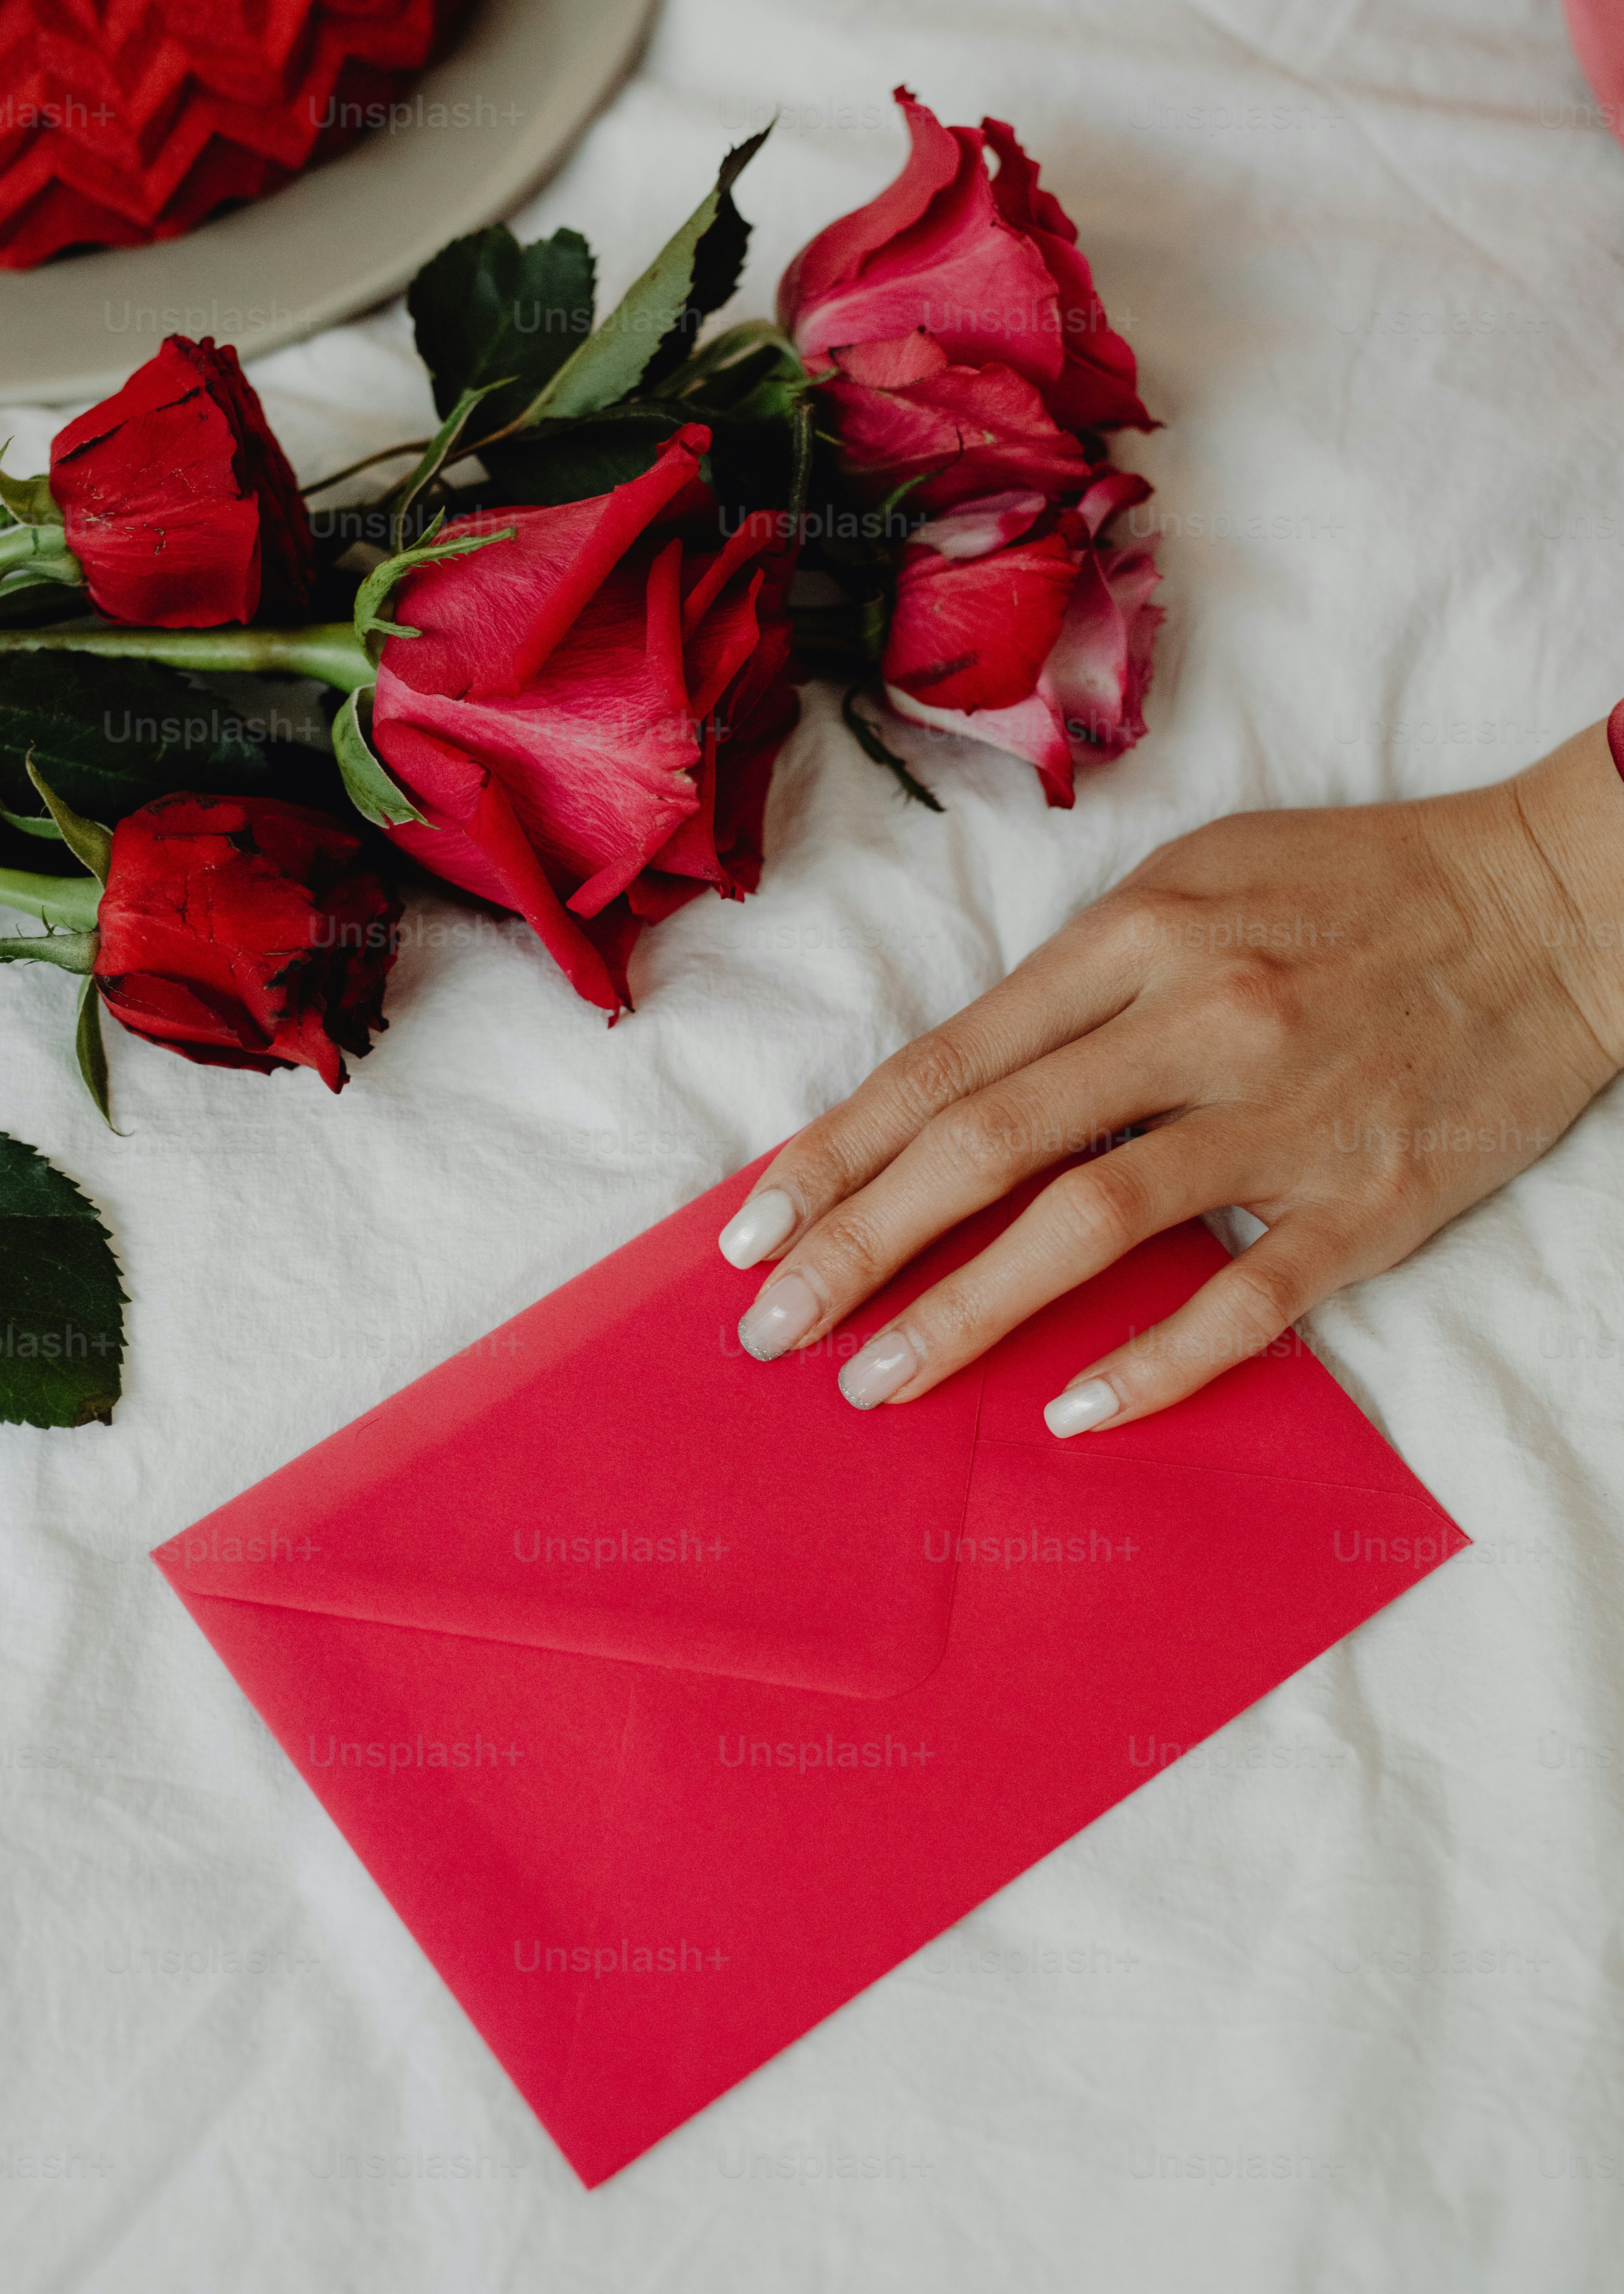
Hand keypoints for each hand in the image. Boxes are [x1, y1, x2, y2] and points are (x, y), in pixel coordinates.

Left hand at [717, 721, 1623, 1431]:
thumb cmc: (1358, 886)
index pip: (948, 1062)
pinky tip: (1073, 1414)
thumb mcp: (1197, 879)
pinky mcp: (1369, 1199)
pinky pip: (1243, 1300)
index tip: (750, 1228)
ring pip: (1089, 1225)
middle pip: (987, 1145)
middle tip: (771, 1327)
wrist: (1556, 905)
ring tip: (873, 1381)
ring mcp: (1282, 1116)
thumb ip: (1079, 981)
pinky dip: (1153, 1364)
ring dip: (966, 1312)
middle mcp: (1195, 1019)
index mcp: (1136, 936)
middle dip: (858, 1242)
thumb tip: (957, 1085)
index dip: (836, 1152)